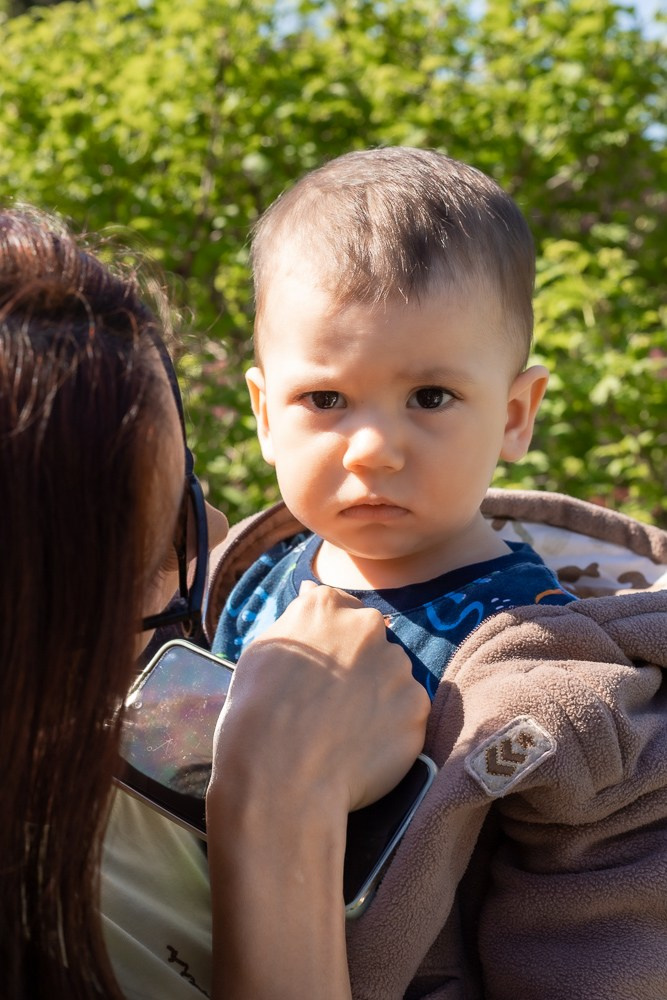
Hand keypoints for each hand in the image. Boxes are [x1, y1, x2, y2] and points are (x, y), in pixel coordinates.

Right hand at [210, 583, 429, 813]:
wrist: (282, 774)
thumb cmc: (257, 713)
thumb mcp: (263, 649)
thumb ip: (298, 619)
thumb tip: (313, 593)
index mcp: (326, 606)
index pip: (341, 610)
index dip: (332, 643)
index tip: (320, 672)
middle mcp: (368, 627)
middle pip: (372, 642)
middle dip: (360, 667)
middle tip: (333, 705)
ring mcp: (398, 667)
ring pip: (394, 678)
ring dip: (379, 697)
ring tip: (347, 732)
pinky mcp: (418, 708)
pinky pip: (407, 715)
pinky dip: (392, 730)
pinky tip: (363, 749)